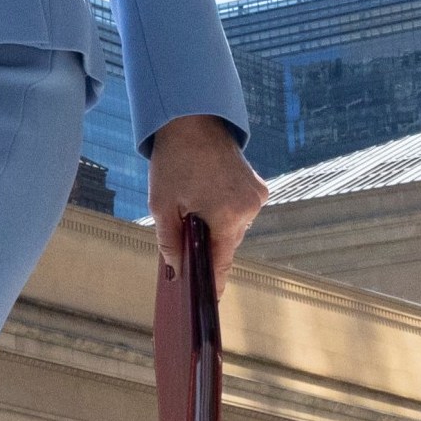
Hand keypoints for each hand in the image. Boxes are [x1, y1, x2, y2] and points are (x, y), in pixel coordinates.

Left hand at [147, 116, 267, 278]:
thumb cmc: (174, 161)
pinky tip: (207, 199)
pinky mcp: (258, 187)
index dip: (213, 283)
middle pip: (228, 245)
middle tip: (186, 251)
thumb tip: (176, 270)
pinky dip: (225, 212)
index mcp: (228, 216)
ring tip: (193, 212)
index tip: (208, 301)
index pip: (221, 263)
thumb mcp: (162, 205)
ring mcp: (257, 197)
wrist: (193, 120)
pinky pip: (241, 211)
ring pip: (234, 228)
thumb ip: (169, 243)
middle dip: (208, 248)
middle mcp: (249, 209)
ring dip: (216, 228)